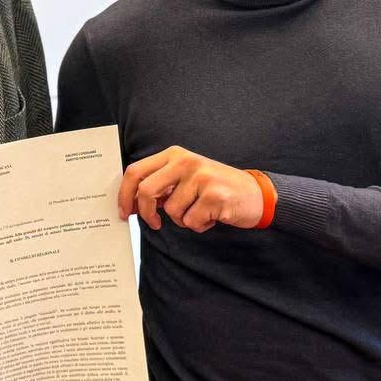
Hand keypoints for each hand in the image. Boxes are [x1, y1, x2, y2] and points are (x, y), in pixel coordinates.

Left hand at [119, 145, 262, 232]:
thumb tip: (131, 201)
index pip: (136, 171)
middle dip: (146, 213)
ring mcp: (201, 177)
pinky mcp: (214, 196)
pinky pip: (191, 222)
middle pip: (147, 191)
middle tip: (154, 223)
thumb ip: (160, 185)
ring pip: (171, 211)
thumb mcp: (185, 178)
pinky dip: (199, 225)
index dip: (124, 194)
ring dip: (183, 220)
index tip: (124, 211)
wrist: (256, 194)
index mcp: (174, 154)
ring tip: (200, 211)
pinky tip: (212, 216)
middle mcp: (185, 161)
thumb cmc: (215, 188)